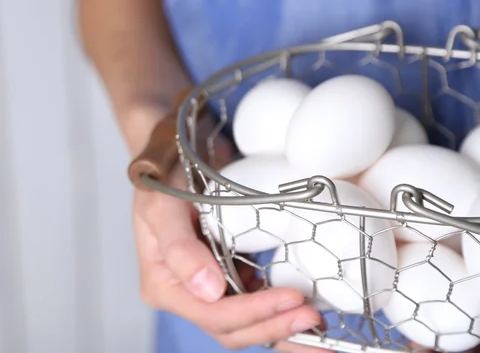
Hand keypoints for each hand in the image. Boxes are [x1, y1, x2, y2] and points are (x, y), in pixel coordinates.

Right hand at [131, 115, 331, 351]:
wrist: (179, 151)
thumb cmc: (166, 174)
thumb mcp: (163, 204)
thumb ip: (179, 249)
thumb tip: (209, 291)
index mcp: (165, 284)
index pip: (212, 314)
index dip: (254, 313)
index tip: (292, 299)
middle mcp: (187, 292)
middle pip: (232, 328)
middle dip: (272, 327)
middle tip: (312, 318)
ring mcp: (210, 286)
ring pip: (247, 323)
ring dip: (280, 326)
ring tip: (317, 323)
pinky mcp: (229, 275)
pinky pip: (255, 300)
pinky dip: (279, 309)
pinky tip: (305, 306)